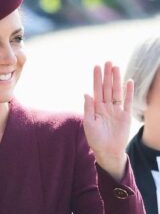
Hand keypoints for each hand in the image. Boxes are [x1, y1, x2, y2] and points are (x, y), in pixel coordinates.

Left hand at [83, 61, 133, 179]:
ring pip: (117, 92)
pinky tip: (129, 82)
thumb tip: (86, 93)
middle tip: (108, 62)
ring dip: (117, 80)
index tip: (96, 67)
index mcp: (96, 108)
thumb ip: (88, 108)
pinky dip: (128, 92)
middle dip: (107, 75)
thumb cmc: (95, 139)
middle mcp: (106, 107)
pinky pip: (127, 101)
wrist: (107, 151)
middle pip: (107, 88)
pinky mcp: (125, 116)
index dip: (97, 78)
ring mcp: (116, 110)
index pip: (97, 90)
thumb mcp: (89, 123)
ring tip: (116, 67)